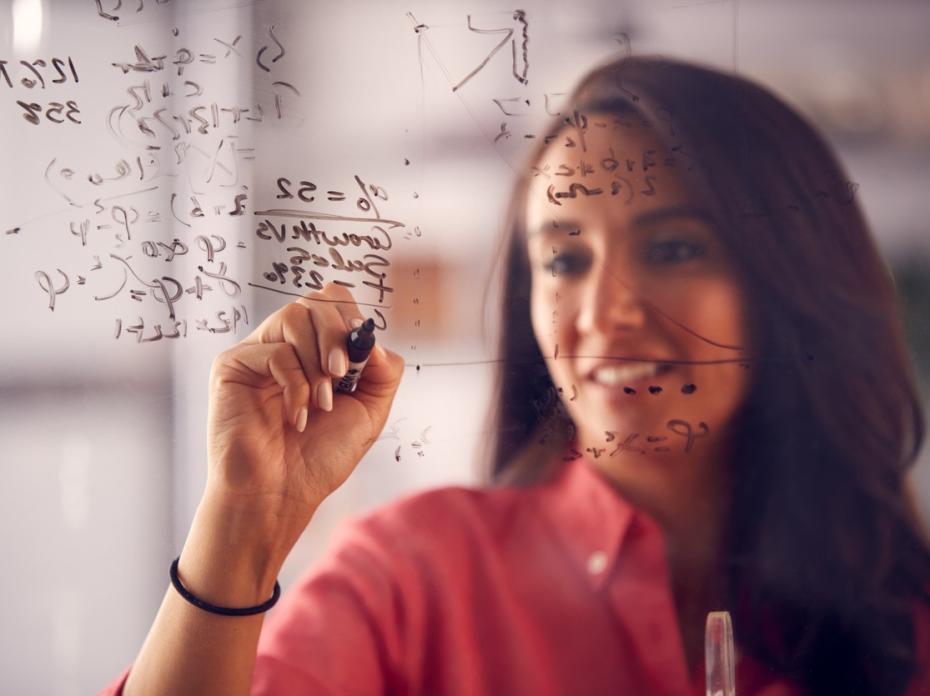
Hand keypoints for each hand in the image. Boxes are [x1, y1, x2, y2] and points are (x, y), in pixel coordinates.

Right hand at [204, 284, 403, 554]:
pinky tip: (295, 417)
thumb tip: (372, 338)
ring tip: (321, 403)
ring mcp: (258, 352)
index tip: (364, 358)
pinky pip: (275, 350)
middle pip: (317, 301)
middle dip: (339, 336)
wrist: (280, 496)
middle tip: (343, 377)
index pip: (335, 302)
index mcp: (316, 350)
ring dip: (318, 359)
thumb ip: (383, 370)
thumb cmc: (319, 458)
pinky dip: (295, 385)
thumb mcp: (370, 411)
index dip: (353, 320)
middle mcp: (286, 344)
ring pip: (295, 315)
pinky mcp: (233, 365)